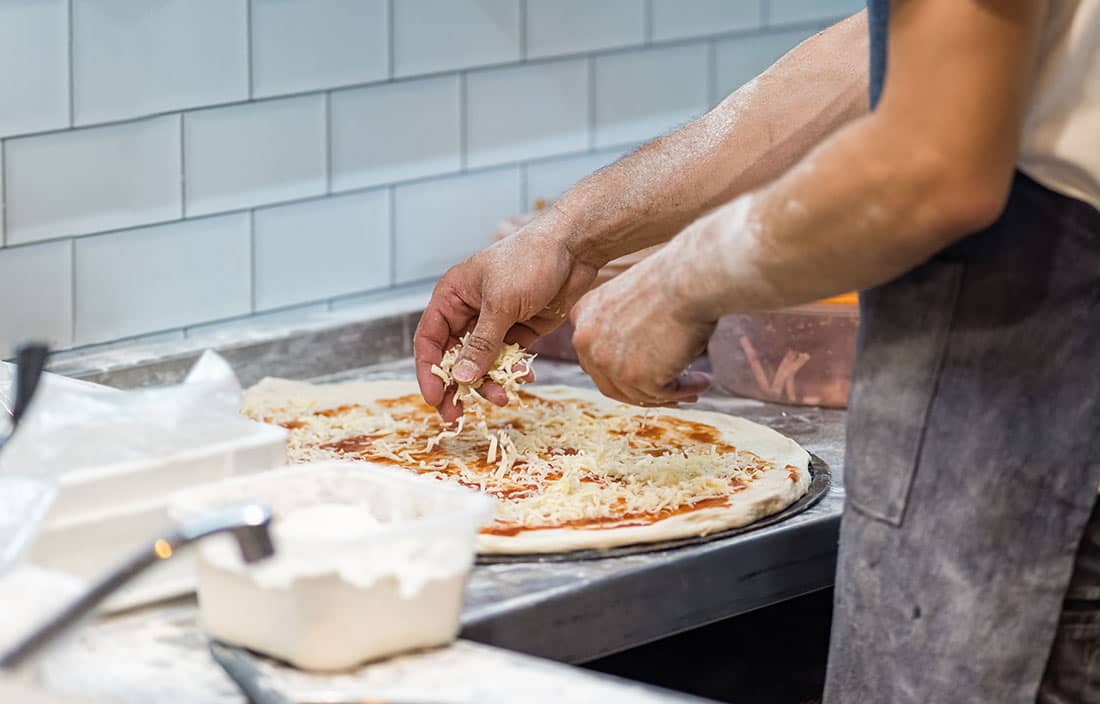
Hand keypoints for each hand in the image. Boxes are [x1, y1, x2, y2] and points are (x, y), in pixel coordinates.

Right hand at [414, 211, 597, 421]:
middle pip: (453, 357)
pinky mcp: (520, 330)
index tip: (434, 398)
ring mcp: (495, 322)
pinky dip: (513, 372)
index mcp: (453, 297)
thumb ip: (482, 344)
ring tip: (503, 397)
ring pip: (482, 363)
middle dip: (456, 387)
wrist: (574, 248)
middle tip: (456, 417)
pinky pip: (508, 359)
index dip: (428, 371)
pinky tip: (524, 378)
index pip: (429, 339)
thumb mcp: (501, 304)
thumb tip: (462, 378)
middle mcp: (469, 311)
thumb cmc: (530, 261)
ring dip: (488, 382)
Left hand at [571, 248, 712, 406]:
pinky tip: (704, 382)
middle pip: (611, 383)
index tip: (647, 375)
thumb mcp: (629, 300)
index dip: (622, 373)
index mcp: (582, 317)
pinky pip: (663, 394)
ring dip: (668, 395)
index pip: (596, 358)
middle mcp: (586, 342)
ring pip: (638, 393)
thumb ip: (620, 329)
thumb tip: (637, 363)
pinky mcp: (637, 377)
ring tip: (695, 386)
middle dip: (643, 390)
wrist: (689, 279)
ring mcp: (608, 362)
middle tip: (671, 391)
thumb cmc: (671, 281)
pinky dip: (685, 390)